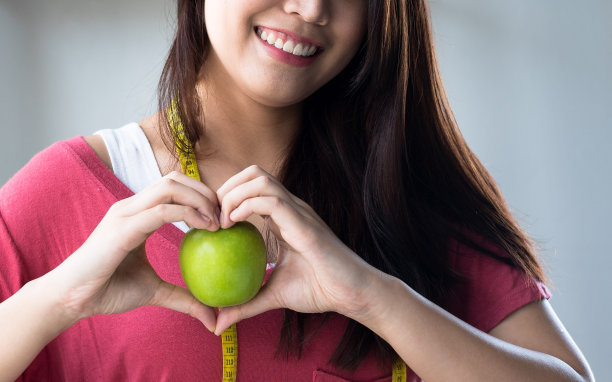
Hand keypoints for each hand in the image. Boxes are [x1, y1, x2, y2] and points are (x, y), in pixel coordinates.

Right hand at [47, 171, 219, 330]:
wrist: (71, 300)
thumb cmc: (109, 291)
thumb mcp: (154, 291)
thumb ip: (182, 297)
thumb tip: (211, 317)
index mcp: (137, 213)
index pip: (173, 187)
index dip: (201, 195)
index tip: (220, 218)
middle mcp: (131, 206)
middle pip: (174, 179)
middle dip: (205, 191)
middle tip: (223, 216)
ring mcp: (125, 213)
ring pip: (169, 187)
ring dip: (199, 199)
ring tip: (216, 222)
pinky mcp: (122, 228)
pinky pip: (161, 211)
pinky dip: (188, 214)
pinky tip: (205, 227)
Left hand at [214, 165, 379, 334]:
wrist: (351, 294)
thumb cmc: (319, 290)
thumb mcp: (273, 296)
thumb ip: (246, 304)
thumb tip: (218, 324)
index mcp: (283, 217)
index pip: (251, 187)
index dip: (227, 196)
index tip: (211, 222)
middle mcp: (290, 207)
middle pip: (253, 173)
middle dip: (226, 187)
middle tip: (213, 217)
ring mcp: (298, 211)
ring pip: (259, 179)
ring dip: (233, 194)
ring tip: (222, 221)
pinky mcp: (303, 222)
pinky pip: (271, 200)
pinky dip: (245, 205)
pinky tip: (233, 224)